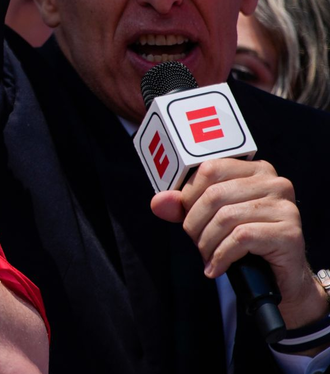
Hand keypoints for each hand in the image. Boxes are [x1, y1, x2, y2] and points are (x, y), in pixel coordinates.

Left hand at [151, 159, 329, 328]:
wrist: (280, 279)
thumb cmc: (245, 243)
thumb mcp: (210, 220)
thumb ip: (183, 207)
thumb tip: (158, 202)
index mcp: (254, 170)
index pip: (209, 169)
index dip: (189, 196)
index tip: (186, 217)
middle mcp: (274, 183)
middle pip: (214, 195)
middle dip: (195, 224)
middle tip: (196, 243)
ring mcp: (285, 207)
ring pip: (226, 218)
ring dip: (207, 243)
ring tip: (207, 256)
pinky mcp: (289, 233)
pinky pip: (241, 238)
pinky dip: (221, 256)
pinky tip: (217, 267)